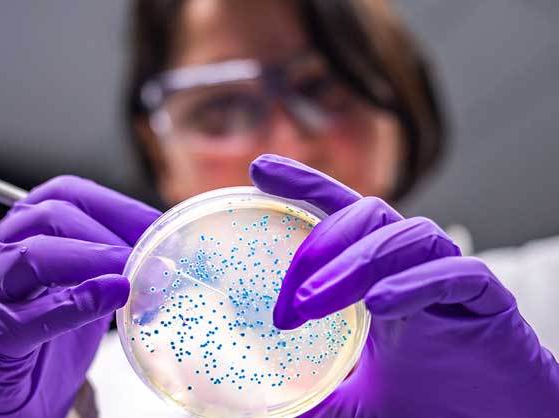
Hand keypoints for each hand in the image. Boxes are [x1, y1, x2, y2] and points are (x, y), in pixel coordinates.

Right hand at [0, 175, 160, 416]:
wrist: (3, 401)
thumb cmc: (41, 345)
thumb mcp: (80, 295)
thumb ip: (110, 272)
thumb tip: (164, 260)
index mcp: (17, 234)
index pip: (64, 194)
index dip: (115, 205)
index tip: (157, 224)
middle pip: (48, 216)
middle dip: (108, 232)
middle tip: (150, 254)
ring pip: (32, 255)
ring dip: (93, 258)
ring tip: (133, 272)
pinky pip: (31, 316)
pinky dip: (77, 303)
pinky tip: (111, 296)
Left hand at [250, 154, 558, 416]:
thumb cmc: (428, 404)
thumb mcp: (354, 401)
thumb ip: (316, 397)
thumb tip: (262, 410)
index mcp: (378, 276)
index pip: (340, 212)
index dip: (304, 185)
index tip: (259, 170)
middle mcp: (412, 266)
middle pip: (366, 215)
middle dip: (320, 247)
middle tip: (286, 304)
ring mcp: (450, 280)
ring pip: (408, 234)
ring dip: (355, 263)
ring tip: (314, 303)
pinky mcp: (489, 302)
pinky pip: (457, 273)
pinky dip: (414, 282)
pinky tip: (380, 304)